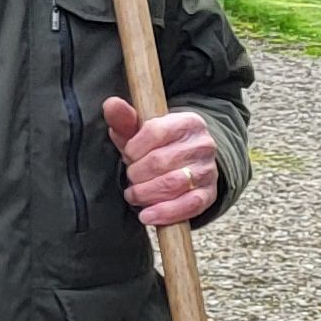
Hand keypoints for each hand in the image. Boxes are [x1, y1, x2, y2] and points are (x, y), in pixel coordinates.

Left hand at [102, 95, 219, 225]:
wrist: (189, 162)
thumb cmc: (157, 146)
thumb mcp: (140, 131)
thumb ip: (124, 118)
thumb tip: (111, 104)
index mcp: (187, 122)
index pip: (155, 131)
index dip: (134, 148)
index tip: (128, 155)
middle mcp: (203, 144)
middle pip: (160, 161)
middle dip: (136, 173)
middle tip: (131, 176)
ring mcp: (208, 170)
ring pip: (172, 184)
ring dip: (145, 193)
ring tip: (134, 194)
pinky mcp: (209, 194)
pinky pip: (189, 206)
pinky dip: (165, 213)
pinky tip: (147, 215)